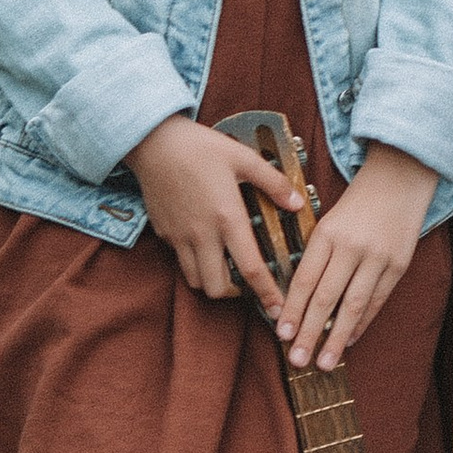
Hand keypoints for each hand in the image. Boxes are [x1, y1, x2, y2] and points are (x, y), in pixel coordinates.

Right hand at [127, 114, 301, 315]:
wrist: (155, 142)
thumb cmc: (201, 147)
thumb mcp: (243, 158)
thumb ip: (273, 183)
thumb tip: (297, 203)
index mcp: (227, 217)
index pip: (250, 268)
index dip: (266, 293)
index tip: (278, 309)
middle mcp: (202, 234)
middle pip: (217, 288)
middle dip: (235, 293)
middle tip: (248, 280)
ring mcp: (180, 236)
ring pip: (196, 280)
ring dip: (213, 280)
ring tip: (227, 266)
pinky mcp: (165, 233)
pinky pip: (181, 261)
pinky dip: (195, 263)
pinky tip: (206, 245)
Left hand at [273, 145, 437, 372]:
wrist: (400, 178)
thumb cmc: (357, 203)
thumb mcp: (328, 221)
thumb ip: (315, 255)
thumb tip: (297, 300)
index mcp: (328, 233)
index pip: (305, 279)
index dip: (293, 309)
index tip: (282, 334)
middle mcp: (352, 246)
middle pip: (326, 297)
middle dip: (310, 332)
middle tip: (297, 359)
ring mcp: (378, 257)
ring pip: (353, 305)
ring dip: (336, 338)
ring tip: (324, 362)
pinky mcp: (399, 264)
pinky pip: (377, 300)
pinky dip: (362, 323)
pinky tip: (349, 341)